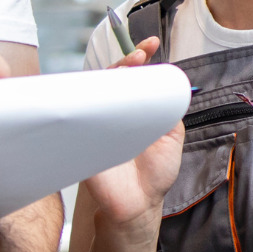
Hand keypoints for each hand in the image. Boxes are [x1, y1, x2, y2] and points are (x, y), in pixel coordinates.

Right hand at [81, 38, 182, 229]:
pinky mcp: (83, 141)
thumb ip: (170, 108)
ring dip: (109, 77)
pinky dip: (88, 102)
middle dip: (125, 61)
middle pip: (110, 77)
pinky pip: (80, 116)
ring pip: (94, 90)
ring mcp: (97, 125)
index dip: (139, 56)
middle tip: (139, 55)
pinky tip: (103, 95)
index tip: (151, 44)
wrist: (139, 206)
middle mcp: (113, 113)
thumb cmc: (153, 174)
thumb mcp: (172, 134)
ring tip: (127, 70)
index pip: (133, 76)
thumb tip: (169, 82)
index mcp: (134, 109)